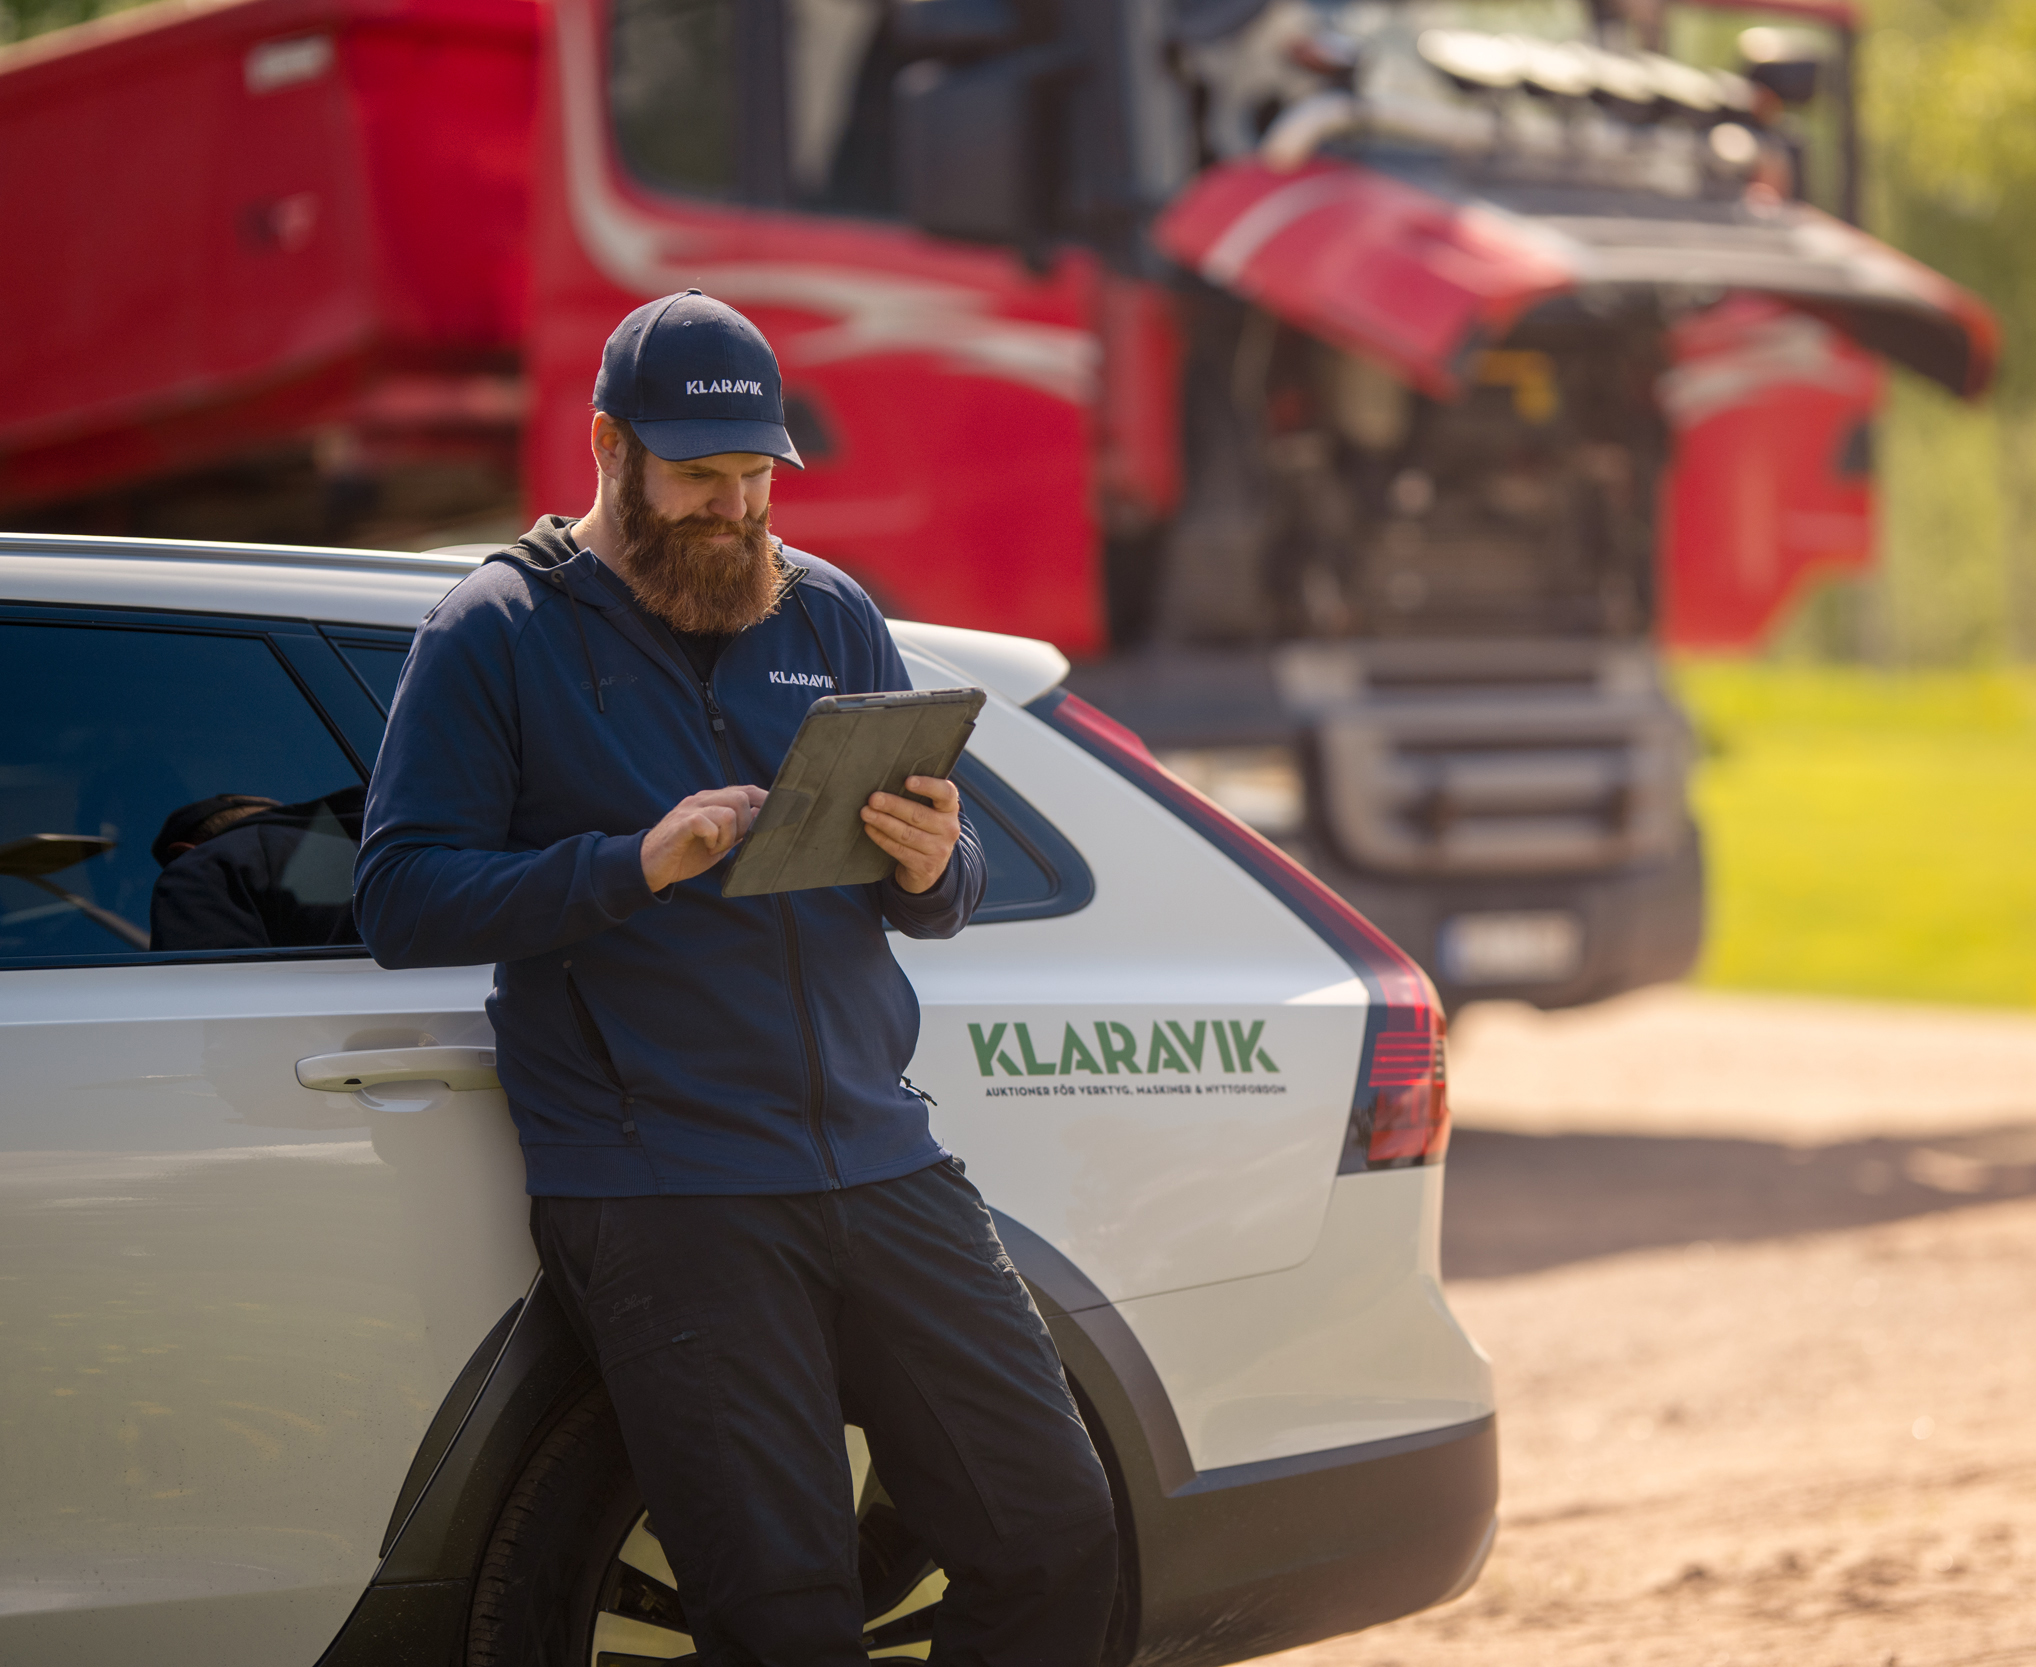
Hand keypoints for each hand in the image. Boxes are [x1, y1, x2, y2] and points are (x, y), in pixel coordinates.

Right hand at [641, 785, 767, 890]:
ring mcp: (691, 809)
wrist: (649, 866)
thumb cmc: (685, 854)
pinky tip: (705, 847)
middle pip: (741, 798)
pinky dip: (713, 839)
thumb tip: (762, 820)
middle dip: (745, 826)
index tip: (780, 814)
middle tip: (730, 843)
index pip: (746, 790)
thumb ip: (738, 831)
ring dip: (728, 836)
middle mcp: (702, 800)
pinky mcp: (681, 823)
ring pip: (729, 812)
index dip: (766, 800)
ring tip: (714, 847)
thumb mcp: (718, 843)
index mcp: (713, 802)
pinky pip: (708, 823)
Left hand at [862, 775, 960, 894]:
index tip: (907, 781)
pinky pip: (899, 849)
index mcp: (950, 809)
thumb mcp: (930, 813)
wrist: (930, 869)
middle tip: (873, 799)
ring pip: (907, 833)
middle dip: (893, 805)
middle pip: (918, 815)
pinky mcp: (924, 866)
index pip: (945, 793)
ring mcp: (938, 850)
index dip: (927, 786)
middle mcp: (949, 829)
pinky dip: (882, 838)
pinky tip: (870, 829)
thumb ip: (918, 798)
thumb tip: (887, 780)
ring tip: (866, 813)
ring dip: (883, 822)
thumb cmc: (924, 829)